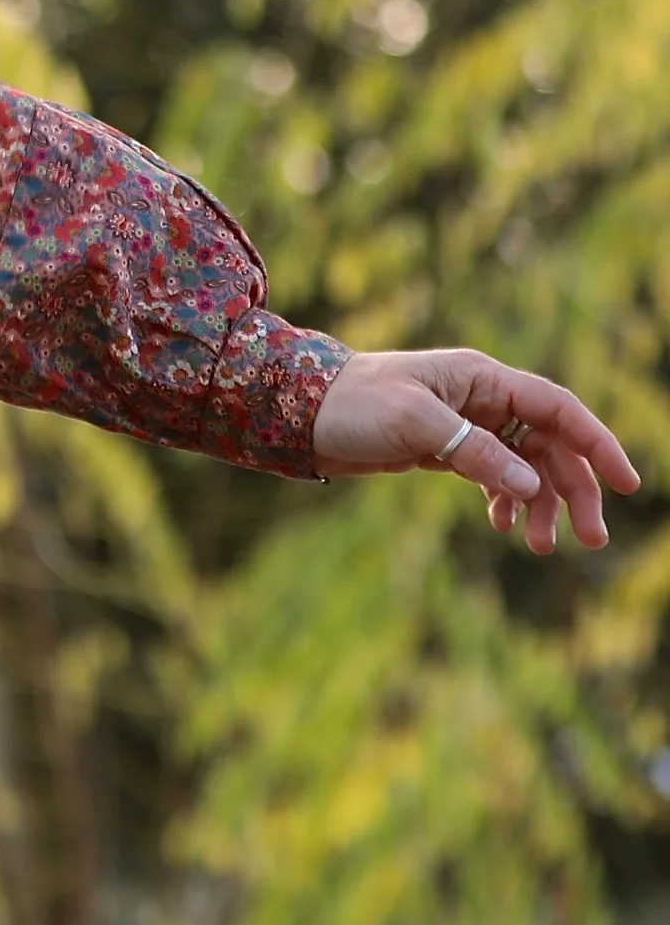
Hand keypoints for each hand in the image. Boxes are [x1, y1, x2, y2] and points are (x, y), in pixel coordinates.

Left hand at [312, 347, 639, 553]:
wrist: (295, 411)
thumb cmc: (351, 403)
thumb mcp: (414, 424)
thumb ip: (474, 452)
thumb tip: (531, 485)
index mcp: (482, 378)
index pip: (558, 409)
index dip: (597, 444)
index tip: (628, 484)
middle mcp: (480, 398)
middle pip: (548, 444)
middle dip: (573, 490)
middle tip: (588, 540)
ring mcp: (463, 423)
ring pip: (523, 464)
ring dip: (537, 503)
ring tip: (536, 546)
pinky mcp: (442, 447)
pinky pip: (492, 474)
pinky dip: (504, 498)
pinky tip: (503, 524)